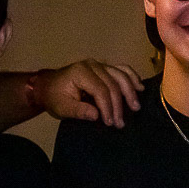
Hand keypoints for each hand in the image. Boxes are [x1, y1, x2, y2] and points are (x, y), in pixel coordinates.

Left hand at [28, 61, 143, 126]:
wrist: (48, 86)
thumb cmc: (55, 97)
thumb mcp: (62, 107)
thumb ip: (78, 110)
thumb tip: (96, 115)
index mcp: (81, 72)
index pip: (100, 90)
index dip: (107, 107)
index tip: (110, 123)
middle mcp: (93, 65)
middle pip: (113, 84)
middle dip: (119, 105)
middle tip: (121, 123)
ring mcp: (100, 64)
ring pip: (121, 75)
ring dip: (130, 91)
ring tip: (136, 106)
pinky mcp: (105, 67)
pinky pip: (122, 69)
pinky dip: (132, 77)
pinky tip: (140, 87)